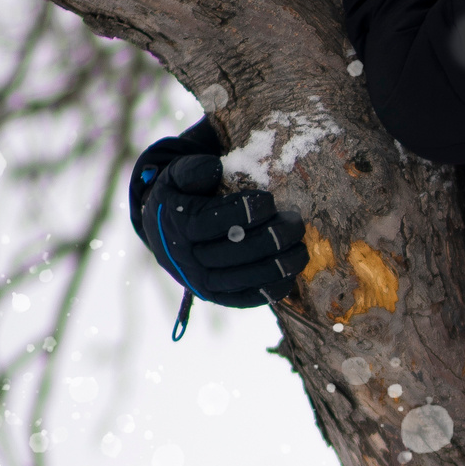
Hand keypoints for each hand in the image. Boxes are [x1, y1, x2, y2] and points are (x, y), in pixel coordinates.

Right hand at [138, 151, 308, 309]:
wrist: (163, 232)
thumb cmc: (180, 197)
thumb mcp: (177, 176)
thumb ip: (191, 169)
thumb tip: (213, 167)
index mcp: (176, 226)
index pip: (209, 222)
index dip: (241, 212)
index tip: (268, 200)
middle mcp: (186, 259)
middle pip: (231, 252)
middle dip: (269, 238)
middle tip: (295, 223)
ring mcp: (200, 281)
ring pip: (239, 279)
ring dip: (275, 267)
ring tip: (301, 250)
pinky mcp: (214, 296)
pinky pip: (242, 299)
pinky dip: (267, 292)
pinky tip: (290, 278)